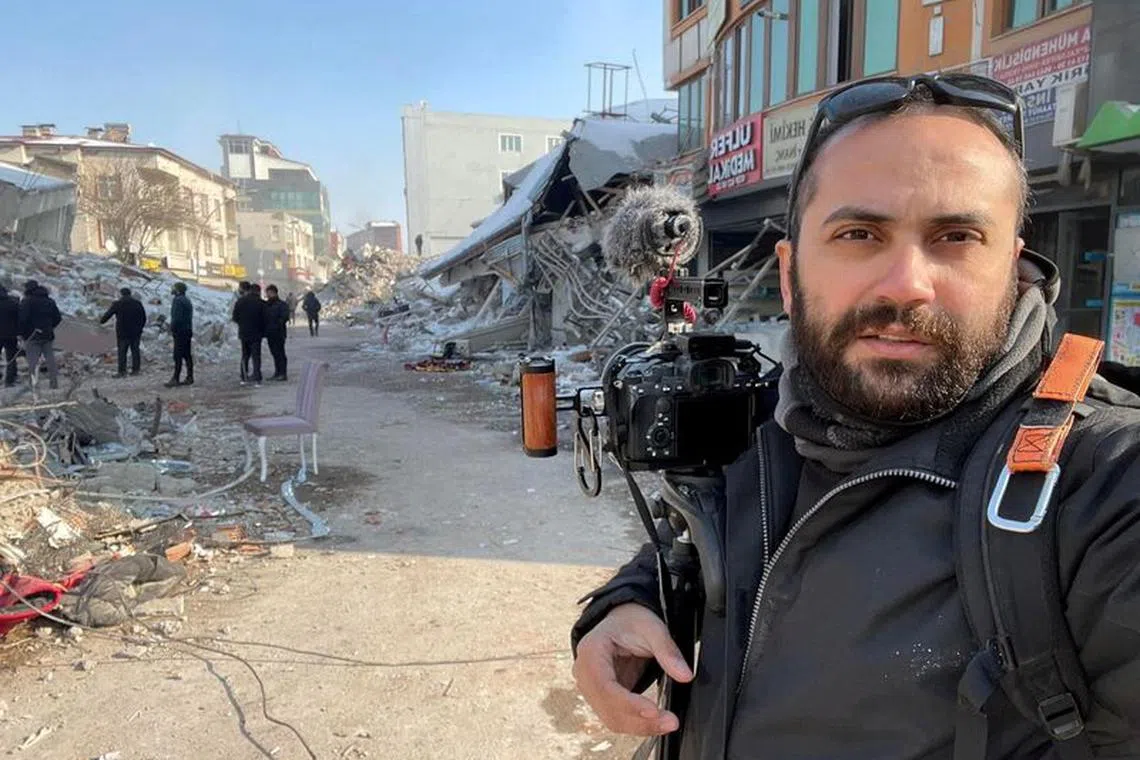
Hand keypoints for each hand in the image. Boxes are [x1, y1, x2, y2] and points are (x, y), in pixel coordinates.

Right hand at [572, 603, 693, 735]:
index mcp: (591, 651)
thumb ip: (667, 651)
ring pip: (611, 718)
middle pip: (608, 708)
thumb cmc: (632, 621)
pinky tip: (657, 721)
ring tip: (668, 723)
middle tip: (671, 722)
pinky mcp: (602, 698)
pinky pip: (617, 717)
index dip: (628, 703)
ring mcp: (591, 688)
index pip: (605, 686)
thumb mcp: (652, 628)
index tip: (654, 711)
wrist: (623, 621)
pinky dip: (637, 723)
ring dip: (640, 726)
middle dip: (639, 720)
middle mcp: (584, 672)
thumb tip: (685, 676)